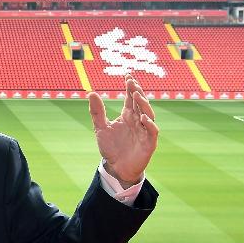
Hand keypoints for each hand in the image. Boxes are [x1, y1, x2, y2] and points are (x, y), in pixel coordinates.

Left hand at [87, 74, 158, 188]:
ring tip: (136, 95)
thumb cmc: (111, 147)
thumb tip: (91, 93)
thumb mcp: (100, 128)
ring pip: (148, 114)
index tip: (128, 75)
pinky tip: (143, 117)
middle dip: (137, 92)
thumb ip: (97, 112)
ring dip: (143, 104)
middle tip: (132, 82)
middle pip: (140, 103)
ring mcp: (145, 131)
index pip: (131, 98)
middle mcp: (138, 121)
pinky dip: (149, 124)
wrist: (116, 167)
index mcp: (128, 115)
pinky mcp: (149, 143)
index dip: (130, 87)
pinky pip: (152, 131)